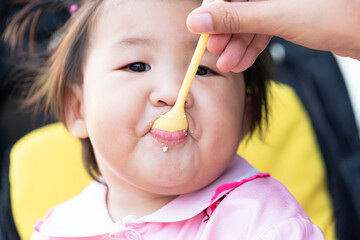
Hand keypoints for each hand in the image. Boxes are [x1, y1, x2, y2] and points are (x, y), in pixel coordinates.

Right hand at [187, 0, 359, 71]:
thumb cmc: (335, 14)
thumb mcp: (276, 16)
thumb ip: (235, 18)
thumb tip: (197, 20)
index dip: (212, 12)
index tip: (203, 32)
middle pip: (236, 7)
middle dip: (225, 33)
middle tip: (216, 53)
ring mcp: (280, 2)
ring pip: (248, 22)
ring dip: (236, 45)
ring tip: (228, 65)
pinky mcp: (288, 15)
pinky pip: (262, 30)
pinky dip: (251, 47)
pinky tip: (241, 62)